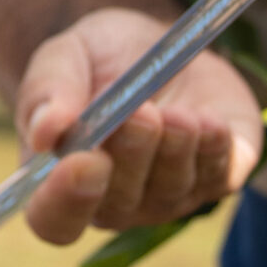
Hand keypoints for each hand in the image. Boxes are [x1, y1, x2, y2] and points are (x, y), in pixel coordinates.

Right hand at [14, 8, 265, 245]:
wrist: (160, 45)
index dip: (66, 202)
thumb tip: (46, 132)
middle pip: (118, 205)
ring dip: (174, 149)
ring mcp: (168, 197)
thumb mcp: (65, 57)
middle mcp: (114, 201)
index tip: (83, 160)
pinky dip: (214, 149)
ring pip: (171, 190)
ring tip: (176, 112)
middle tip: (140, 113)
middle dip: (131, 155)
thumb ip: (46, 92)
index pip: (54, 220)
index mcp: (61, 180)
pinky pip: (220, 177)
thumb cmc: (100, 59)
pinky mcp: (218, 177)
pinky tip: (208, 119)